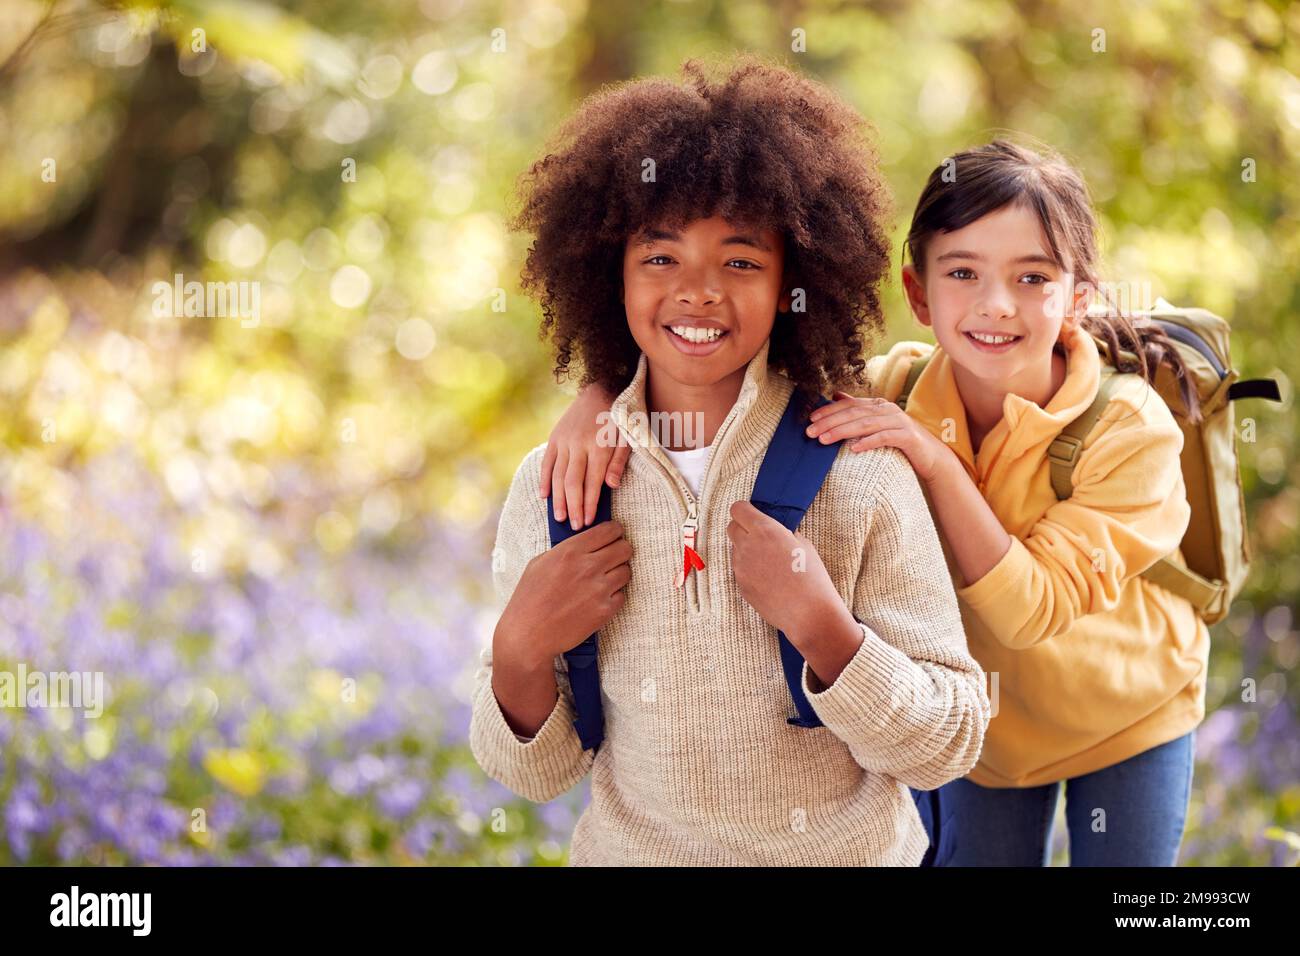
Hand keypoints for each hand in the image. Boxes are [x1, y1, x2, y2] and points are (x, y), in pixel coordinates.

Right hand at [496, 520, 631, 666]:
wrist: (528, 635)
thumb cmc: (529, 599)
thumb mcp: (539, 563)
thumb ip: (565, 550)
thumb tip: (585, 542)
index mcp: (570, 551)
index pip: (610, 530)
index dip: (615, 532)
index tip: (613, 536)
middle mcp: (588, 567)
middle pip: (624, 548)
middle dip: (620, 551)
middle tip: (612, 558)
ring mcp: (598, 589)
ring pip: (626, 571)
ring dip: (617, 574)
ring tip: (603, 580)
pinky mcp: (604, 610)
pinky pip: (622, 595)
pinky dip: (613, 596)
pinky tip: (598, 599)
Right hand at [539, 383, 628, 530]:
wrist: (602, 389)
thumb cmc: (620, 419)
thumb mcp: (628, 438)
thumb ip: (618, 462)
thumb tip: (610, 486)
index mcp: (599, 446)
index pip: (593, 482)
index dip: (590, 504)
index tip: (588, 521)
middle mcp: (579, 444)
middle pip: (572, 483)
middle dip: (573, 507)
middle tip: (573, 527)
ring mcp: (564, 441)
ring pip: (557, 475)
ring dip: (558, 499)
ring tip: (559, 518)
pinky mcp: (555, 437)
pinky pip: (547, 463)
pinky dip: (544, 480)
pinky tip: (544, 497)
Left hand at [726, 501, 850, 644]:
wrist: (808, 612)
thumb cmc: (812, 577)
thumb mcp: (803, 544)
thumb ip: (782, 533)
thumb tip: (776, 531)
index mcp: (764, 530)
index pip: (738, 509)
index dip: (745, 511)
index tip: (752, 514)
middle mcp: (747, 546)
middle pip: (731, 528)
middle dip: (742, 528)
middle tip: (760, 537)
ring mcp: (741, 567)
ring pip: (735, 550)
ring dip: (746, 551)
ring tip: (770, 563)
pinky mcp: (741, 585)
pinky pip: (740, 570)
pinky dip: (749, 570)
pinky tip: (769, 579)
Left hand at [806, 392, 955, 484]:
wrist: (931, 456)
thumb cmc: (900, 441)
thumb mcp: (877, 425)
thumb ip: (859, 411)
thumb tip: (836, 395)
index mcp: (878, 405)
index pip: (849, 404)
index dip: (829, 410)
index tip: (810, 419)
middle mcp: (887, 409)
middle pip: (854, 413)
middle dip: (830, 422)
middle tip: (810, 432)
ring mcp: (898, 421)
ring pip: (865, 424)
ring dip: (842, 431)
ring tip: (824, 440)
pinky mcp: (907, 437)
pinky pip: (885, 437)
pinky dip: (868, 442)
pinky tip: (853, 449)